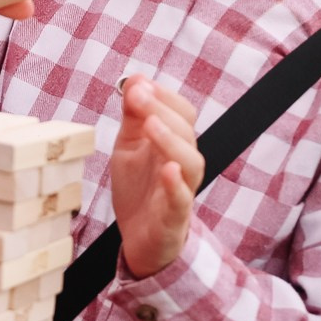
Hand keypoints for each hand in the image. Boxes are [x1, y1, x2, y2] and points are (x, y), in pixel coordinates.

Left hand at [113, 75, 203, 279]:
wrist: (140, 240)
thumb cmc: (139, 190)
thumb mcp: (129, 146)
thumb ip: (133, 116)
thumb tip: (135, 80)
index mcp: (173, 144)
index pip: (182, 112)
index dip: (163, 96)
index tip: (137, 84)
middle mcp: (182, 164)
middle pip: (187, 131)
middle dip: (162, 110)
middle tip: (138, 96)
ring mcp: (181, 190)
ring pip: (191, 162)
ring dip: (172, 140)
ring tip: (152, 125)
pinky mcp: (174, 218)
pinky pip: (182, 200)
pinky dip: (176, 184)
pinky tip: (168, 170)